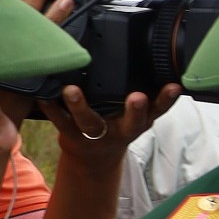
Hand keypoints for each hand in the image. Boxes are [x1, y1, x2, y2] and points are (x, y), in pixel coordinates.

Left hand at [40, 82, 177, 170]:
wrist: (94, 161)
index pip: (159, 109)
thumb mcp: (137, 117)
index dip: (168, 99)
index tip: (174, 86)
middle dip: (136, 110)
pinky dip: (51, 108)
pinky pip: (60, 122)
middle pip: (131, 122)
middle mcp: (121, 130)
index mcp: (140, 122)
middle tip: (138, 96)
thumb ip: (146, 96)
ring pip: (89, 122)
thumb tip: (156, 57)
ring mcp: (96, 135)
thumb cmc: (117, 127)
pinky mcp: (72, 136)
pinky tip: (44, 94)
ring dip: (80, 106)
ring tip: (72, 90)